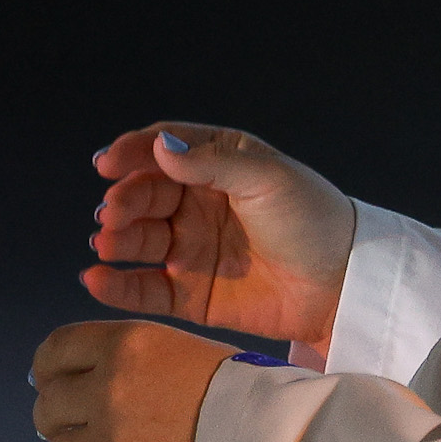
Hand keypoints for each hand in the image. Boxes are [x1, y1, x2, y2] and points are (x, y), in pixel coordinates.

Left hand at [30, 319, 232, 441]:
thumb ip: (124, 358)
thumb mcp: (178, 347)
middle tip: (85, 428)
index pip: (54, 351)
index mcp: (125, 345)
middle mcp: (111, 390)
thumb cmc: (239, 388)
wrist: (278, 439)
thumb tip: (51, 378)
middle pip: (48, 408)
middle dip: (59, 419)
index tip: (53, 385)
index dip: (47, 370)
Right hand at [82, 122, 356, 349]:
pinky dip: (118, 285)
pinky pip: (146, 289)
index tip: (108, 162)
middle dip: (124, 201)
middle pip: (146, 195)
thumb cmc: (314, 220)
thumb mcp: (268, 178)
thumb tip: (161, 146)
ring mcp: (192, 250)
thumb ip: (213, 163)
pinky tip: (97, 279)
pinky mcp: (192, 295)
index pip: (166, 151)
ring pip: (139, 240)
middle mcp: (199, 204)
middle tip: (112, 213)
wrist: (342, 285)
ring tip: (106, 243)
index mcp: (220, 164)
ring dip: (116, 239)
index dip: (134, 153)